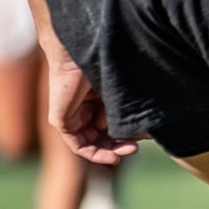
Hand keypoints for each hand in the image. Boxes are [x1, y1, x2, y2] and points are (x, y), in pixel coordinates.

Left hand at [46, 51, 137, 165]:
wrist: (83, 51)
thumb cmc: (106, 65)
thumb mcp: (121, 94)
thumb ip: (128, 112)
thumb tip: (148, 132)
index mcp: (97, 99)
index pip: (111, 124)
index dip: (128, 134)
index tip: (147, 136)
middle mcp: (84, 108)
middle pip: (101, 136)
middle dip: (120, 145)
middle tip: (136, 148)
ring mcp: (71, 115)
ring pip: (91, 142)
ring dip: (110, 151)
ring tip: (129, 151)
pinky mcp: (61, 120)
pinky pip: (77, 145)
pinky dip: (95, 154)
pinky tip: (112, 157)